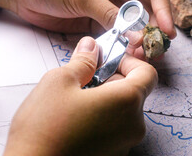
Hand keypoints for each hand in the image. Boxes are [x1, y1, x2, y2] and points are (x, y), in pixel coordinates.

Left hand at [0, 0, 175, 53]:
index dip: (164, 11)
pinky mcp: (102, 22)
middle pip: (149, 11)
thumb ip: (110, 16)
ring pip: (137, 25)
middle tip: (157, 50)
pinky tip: (129, 55)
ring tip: (145, 56)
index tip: (167, 32)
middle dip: (155, 30)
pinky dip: (126, 45)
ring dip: (142, 40)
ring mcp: (113, 7)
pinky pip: (120, 35)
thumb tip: (135, 37)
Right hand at [4, 37, 157, 155]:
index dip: (129, 61)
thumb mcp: (60, 82)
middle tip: (85, 79)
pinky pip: (115, 128)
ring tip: (76, 102)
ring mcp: (125, 143)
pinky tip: (77, 120)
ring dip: (105, 99)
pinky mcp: (114, 155)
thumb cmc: (44, 131)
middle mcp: (133, 124)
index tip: (109, 60)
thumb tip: (91, 47)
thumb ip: (83, 61)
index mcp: (127, 101)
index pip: (147, 73)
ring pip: (122, 110)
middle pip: (134, 91)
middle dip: (111, 80)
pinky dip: (102, 118)